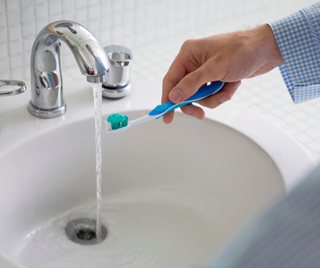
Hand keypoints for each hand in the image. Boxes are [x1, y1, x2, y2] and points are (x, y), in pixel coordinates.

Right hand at [162, 24, 283, 123]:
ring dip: (214, 97)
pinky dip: (222, 93)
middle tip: (200, 114)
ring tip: (227, 90)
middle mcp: (194, 62)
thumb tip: (174, 97)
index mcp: (189, 54)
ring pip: (200, 95)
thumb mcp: (215, 69)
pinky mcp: (215, 77)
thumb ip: (192, 84)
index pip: (171, 80)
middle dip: (197, 102)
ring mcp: (205, 70)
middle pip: (185, 91)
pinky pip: (212, 94)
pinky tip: (233, 85)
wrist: (267, 50)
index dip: (167, 99)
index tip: (166, 116)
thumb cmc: (242, 51)